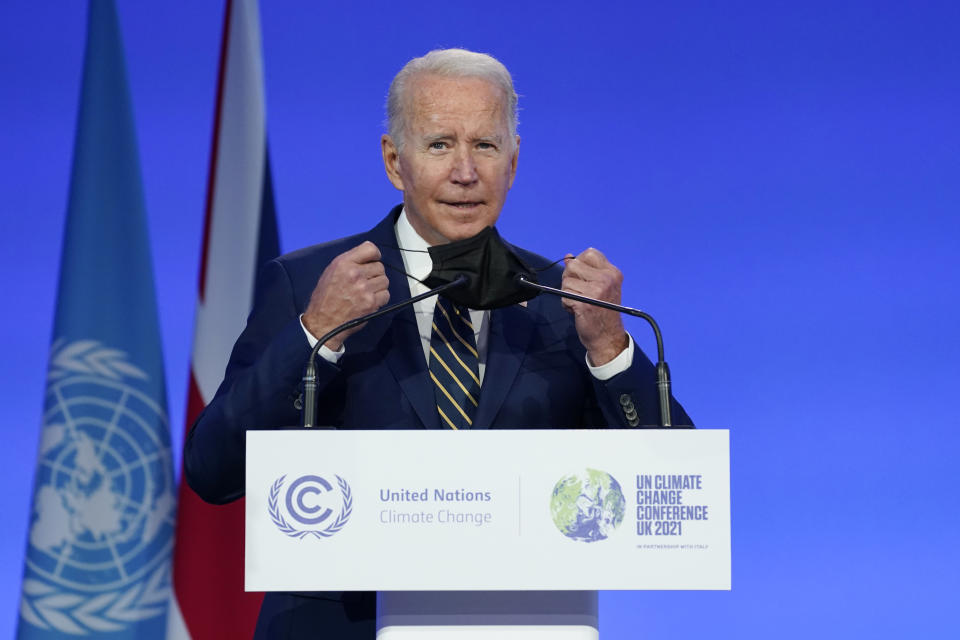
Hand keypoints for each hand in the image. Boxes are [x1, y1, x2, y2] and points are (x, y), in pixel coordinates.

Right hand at [302, 241, 389, 349]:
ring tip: (366, 292)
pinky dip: (380, 298)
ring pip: (384, 280)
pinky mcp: (371, 303)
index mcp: (343, 263)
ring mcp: (364, 289)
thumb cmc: (325, 297)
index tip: (372, 261)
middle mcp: (355, 273)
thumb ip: (350, 261)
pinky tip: (369, 301)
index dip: (374, 255)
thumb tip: (369, 256)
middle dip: (374, 274)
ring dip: (378, 286)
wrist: (323, 322)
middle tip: (365, 282)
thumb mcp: (331, 272)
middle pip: (380, 266)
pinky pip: (386, 295)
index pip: (370, 248)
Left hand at [561, 248, 628, 365]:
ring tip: (579, 303)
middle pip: (573, 265)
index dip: (579, 262)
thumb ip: (585, 271)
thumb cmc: (602, 311)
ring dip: (567, 293)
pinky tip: (577, 311)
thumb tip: (567, 257)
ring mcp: (596, 291)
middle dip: (569, 278)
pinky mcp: (584, 303)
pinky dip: (566, 304)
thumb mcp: (599, 286)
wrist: (607, 337)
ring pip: (566, 281)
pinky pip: (564, 296)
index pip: (589, 253)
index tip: (582, 276)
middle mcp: (606, 279)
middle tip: (578, 292)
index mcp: (612, 272)